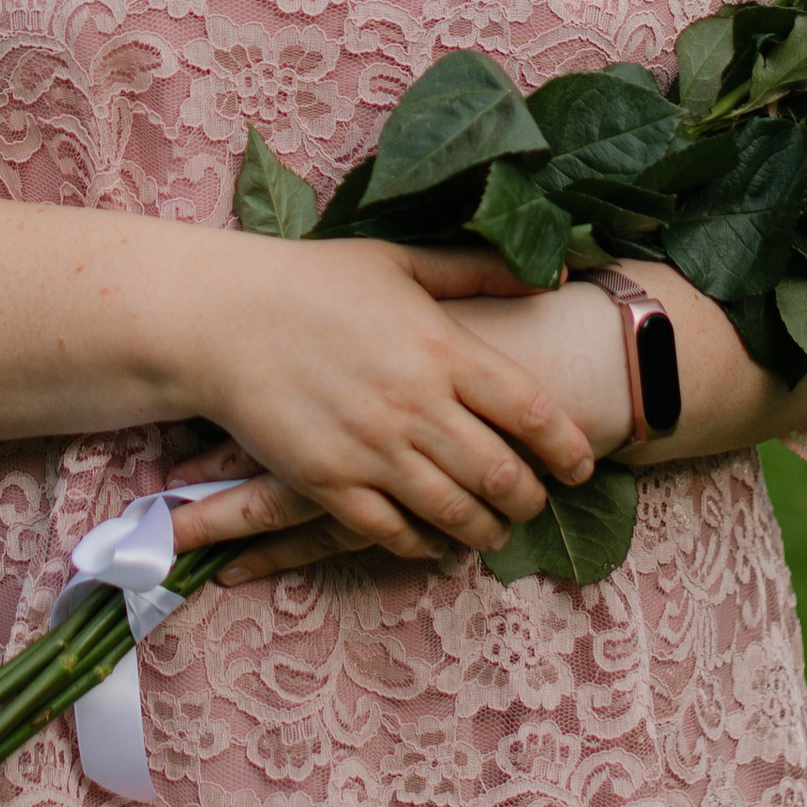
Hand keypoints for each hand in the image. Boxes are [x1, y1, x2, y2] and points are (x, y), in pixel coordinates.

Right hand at [161, 238, 602, 575]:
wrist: (223, 317)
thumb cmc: (314, 281)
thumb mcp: (400, 261)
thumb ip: (476, 270)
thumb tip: (550, 276)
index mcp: (440, 347)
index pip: (530, 411)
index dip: (567, 446)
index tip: (583, 464)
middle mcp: (415, 404)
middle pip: (502, 473)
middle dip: (531, 499)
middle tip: (538, 503)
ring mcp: (372, 449)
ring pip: (456, 512)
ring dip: (487, 529)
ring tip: (496, 530)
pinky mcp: (330, 482)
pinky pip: (394, 532)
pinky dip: (426, 544)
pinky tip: (436, 542)